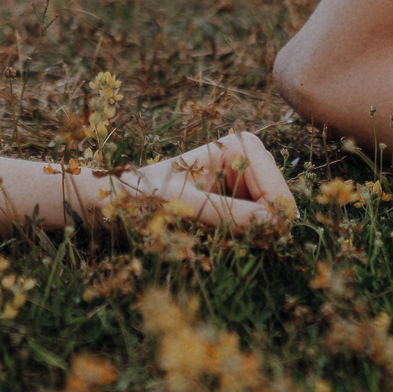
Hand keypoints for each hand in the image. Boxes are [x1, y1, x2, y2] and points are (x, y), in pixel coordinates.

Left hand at [87, 131, 299, 228]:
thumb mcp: (183, 206)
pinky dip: (234, 244)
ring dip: (242, 240)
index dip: (266, 223)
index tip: (231, 236)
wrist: (113, 204)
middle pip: (278, 211)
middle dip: (253, 231)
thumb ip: (228, 214)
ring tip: (205, 236)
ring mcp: (245, 183)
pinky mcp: (237, 204)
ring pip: (267, 226)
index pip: (279, 194)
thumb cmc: (141, 196)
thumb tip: (275, 223)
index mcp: (241, 147)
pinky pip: (253, 233)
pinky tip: (207, 239)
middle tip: (212, 237)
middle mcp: (250, 161)